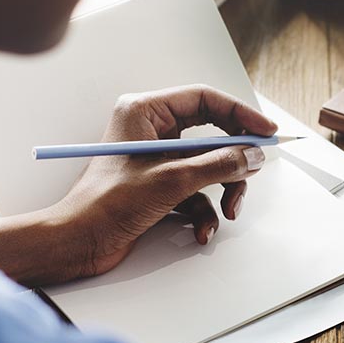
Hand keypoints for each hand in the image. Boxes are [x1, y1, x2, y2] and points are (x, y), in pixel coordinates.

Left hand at [54, 85, 277, 277]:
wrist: (78, 243)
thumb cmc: (106, 204)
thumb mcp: (172, 180)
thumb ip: (219, 164)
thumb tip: (252, 155)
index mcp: (145, 112)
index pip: (204, 99)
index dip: (240, 114)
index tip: (266, 131)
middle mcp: (150, 131)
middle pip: (211, 134)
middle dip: (232, 160)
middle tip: (253, 171)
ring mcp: (155, 159)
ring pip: (207, 166)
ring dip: (222, 191)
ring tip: (228, 211)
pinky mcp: (158, 186)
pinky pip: (195, 191)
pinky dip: (204, 211)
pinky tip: (201, 231)